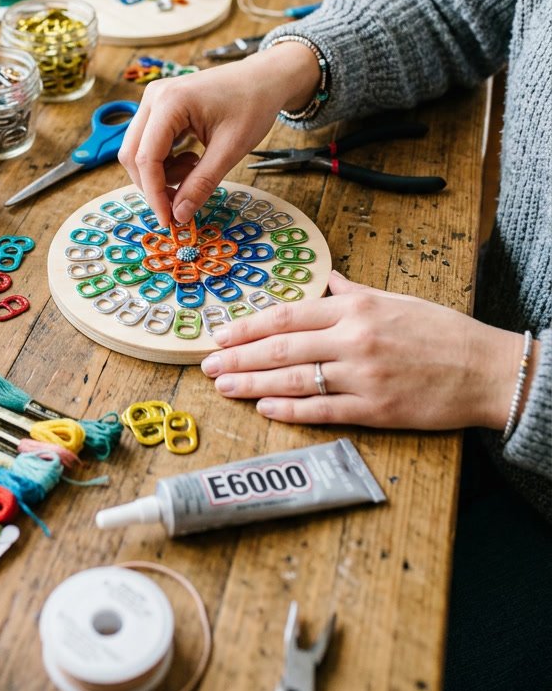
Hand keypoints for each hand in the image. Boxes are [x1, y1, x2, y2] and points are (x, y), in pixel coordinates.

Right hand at [118, 44, 319, 226]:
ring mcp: (153, 99)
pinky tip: (192, 160)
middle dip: (154, 185)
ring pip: (138, 150)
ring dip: (160, 173)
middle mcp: (153, 97)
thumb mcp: (231, 149)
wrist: (264, 78)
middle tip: (182, 202)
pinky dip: (165, 161)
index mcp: (170, 102)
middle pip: (133, 154)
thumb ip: (202, 183)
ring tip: (195, 170)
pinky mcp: (159, 106)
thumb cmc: (252, 105)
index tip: (169, 220)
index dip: (154, 194)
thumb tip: (179, 215)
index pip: (146, 157)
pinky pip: (148, 142)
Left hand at [200, 270, 527, 431]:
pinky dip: (289, 410)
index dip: (248, 325)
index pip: (287, 314)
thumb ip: (352, 292)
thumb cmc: (440, 331)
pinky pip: (322, 409)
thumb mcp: (393, 299)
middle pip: (281, 347)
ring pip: (293, 379)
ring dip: (252, 384)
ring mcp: (362, 376)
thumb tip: (325, 281)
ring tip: (223, 385)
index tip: (221, 333)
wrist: (483, 369)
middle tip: (207, 364)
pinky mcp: (374, 408)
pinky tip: (264, 409)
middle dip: (238, 356)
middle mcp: (352, 339)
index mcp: (354, 308)